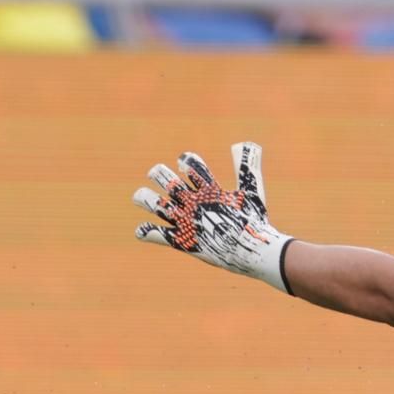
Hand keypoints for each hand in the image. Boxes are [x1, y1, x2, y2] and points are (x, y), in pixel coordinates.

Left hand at [133, 142, 290, 291]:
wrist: (251, 250)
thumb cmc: (253, 221)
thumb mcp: (252, 191)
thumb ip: (247, 167)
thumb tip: (246, 143)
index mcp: (210, 191)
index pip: (193, 168)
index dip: (187, 161)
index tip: (183, 160)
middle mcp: (194, 203)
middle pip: (169, 183)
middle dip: (159, 175)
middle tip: (154, 172)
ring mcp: (186, 222)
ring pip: (157, 206)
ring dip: (146, 198)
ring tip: (139, 196)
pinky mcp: (180, 241)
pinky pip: (156, 235)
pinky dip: (146, 232)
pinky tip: (141, 230)